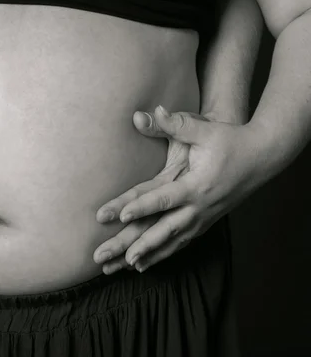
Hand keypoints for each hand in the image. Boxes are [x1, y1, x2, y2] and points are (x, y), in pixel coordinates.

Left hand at [93, 105, 265, 273]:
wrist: (261, 156)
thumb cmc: (230, 141)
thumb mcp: (204, 130)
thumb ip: (175, 123)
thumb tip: (149, 111)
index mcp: (196, 185)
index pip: (163, 198)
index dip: (141, 206)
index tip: (120, 215)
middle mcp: (199, 207)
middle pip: (164, 230)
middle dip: (138, 244)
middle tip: (117, 257)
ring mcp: (203, 218)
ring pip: (172, 242)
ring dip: (149, 255)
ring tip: (127, 267)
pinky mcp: (205, 222)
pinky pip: (181, 243)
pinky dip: (164, 254)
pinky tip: (147, 264)